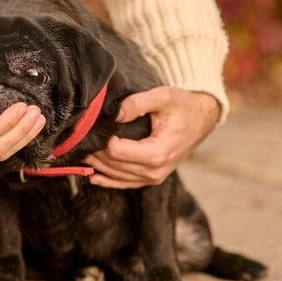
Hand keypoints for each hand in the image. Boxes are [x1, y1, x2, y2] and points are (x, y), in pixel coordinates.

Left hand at [84, 88, 219, 188]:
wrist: (201, 119)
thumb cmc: (182, 105)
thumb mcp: (163, 96)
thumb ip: (137, 103)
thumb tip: (115, 114)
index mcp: (158, 152)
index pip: (117, 151)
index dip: (102, 139)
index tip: (94, 126)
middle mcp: (155, 170)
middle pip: (113, 165)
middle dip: (95, 152)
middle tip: (80, 138)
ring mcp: (154, 177)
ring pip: (116, 176)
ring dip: (98, 165)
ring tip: (82, 151)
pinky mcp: (151, 179)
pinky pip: (124, 184)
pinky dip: (108, 180)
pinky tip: (93, 176)